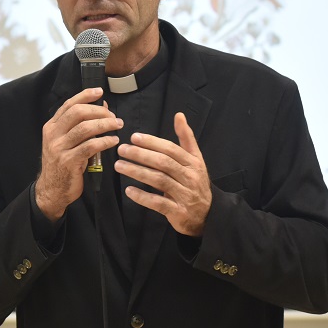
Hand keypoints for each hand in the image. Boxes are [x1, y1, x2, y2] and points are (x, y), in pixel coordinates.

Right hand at [34, 88, 122, 222]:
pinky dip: (105, 141)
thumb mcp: (65, 142)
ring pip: (85, 128)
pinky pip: (90, 146)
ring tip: (117, 126)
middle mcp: (53, 135)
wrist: (52, 190)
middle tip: (113, 116)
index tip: (100, 92)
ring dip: (105, 125)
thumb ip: (80, 126)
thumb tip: (101, 107)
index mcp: (51, 127)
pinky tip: (113, 141)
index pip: (69, 105)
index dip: (85, 96)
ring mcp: (59, 148)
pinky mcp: (69, 161)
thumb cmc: (62, 165)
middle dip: (99, 111)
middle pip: (78, 113)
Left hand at [114, 112, 211, 236]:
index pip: (170, 149)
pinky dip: (142, 196)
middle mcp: (190, 177)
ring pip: (159, 181)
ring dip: (137, 172)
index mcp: (193, 162)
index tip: (133, 137)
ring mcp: (184, 195)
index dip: (152, 142)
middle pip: (163, 163)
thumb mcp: (195, 158)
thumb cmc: (195, 181)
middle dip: (141, 155)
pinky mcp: (178, 212)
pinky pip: (158, 203)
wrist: (207, 213)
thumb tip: (179, 115)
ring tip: (119, 166)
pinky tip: (129, 190)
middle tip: (122, 149)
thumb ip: (186, 137)